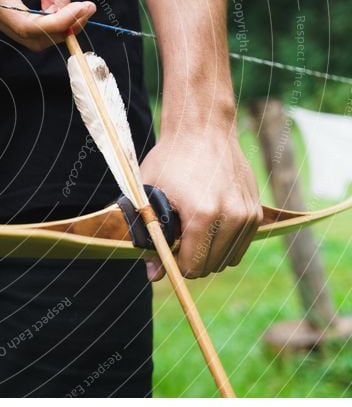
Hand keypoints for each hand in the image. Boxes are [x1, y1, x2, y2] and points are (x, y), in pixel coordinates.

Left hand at [140, 127, 262, 280]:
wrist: (203, 130)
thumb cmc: (170, 161)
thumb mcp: (149, 195)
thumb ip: (149, 236)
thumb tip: (153, 275)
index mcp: (203, 214)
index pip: (192, 266)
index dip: (174, 266)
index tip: (164, 254)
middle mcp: (232, 217)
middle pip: (210, 267)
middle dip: (190, 261)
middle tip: (175, 240)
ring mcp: (248, 215)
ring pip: (228, 260)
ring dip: (208, 255)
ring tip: (190, 231)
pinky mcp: (256, 212)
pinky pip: (240, 246)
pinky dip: (224, 245)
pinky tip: (208, 226)